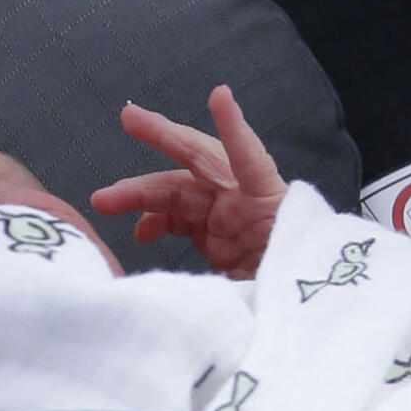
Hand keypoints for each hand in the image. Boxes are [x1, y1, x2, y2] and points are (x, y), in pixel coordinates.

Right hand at [90, 85, 287, 278]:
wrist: (305, 313)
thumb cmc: (296, 288)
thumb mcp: (277, 279)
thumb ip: (244, 275)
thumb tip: (209, 292)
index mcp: (269, 204)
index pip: (251, 160)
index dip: (234, 129)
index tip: (219, 96)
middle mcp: (246, 200)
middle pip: (201, 160)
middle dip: (164, 136)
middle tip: (128, 117)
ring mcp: (229, 215)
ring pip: (179, 191)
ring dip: (142, 193)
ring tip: (105, 201)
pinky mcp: (217, 235)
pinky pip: (181, 217)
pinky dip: (157, 220)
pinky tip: (140, 232)